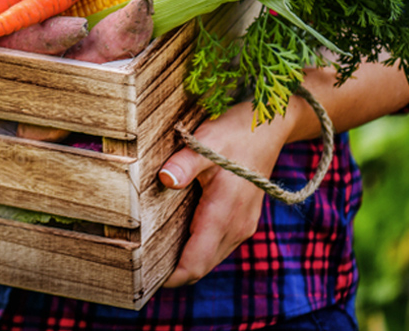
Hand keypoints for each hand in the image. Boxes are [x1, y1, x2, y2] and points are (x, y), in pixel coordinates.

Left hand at [157, 99, 300, 287]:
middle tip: (139, 269)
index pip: (196, 263)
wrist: (268, 130)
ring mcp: (242, 225)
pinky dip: (197, 248)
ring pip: (210, 257)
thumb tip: (165, 180)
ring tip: (152, 254)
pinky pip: (217, 245)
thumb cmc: (234, 135)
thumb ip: (184, 164)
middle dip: (174, 272)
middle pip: (201, 266)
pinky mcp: (242, 219)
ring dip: (186, 260)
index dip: (171, 276)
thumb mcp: (205, 143)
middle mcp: (236, 227)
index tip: (143, 279)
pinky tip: (175, 236)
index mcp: (224, 215)